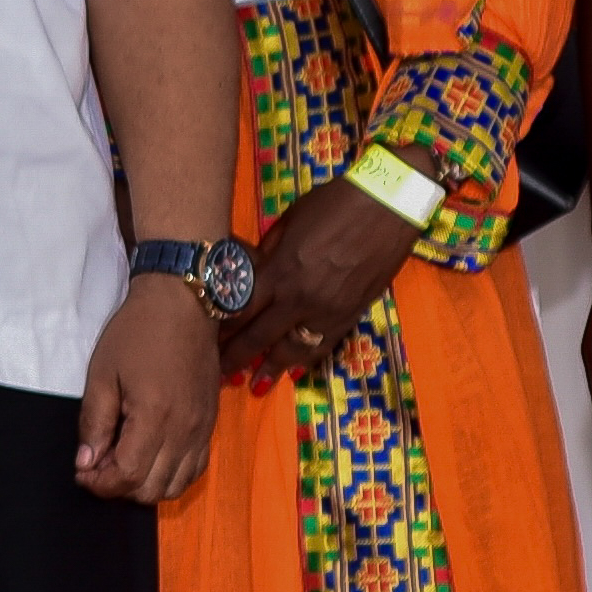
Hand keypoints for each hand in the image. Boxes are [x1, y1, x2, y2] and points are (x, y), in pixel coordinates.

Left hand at [70, 279, 220, 504]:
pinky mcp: (210, 425)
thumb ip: (93, 422)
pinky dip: (170, 475)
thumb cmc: (137, 333)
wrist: (185, 306)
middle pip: (152, 490)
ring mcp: (202, 430)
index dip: (100, 484)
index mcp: (155, 416)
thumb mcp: (102, 374)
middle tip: (98, 465)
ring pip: (176, 486)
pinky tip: (149, 458)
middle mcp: (185, 430)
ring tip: (122, 461)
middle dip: (119, 487)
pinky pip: (195, 469)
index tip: (81, 471)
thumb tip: (86, 464)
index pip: (128, 477)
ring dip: (144, 485)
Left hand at [221, 182, 414, 385]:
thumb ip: (264, 254)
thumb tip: (245, 272)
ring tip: (253, 386)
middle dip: (235, 358)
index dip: (218, 330)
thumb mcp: (287, 223)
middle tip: (217, 375)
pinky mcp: (351, 315)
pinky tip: (293, 372)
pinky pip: (323, 345)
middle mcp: (298, 298)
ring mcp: (327, 311)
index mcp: (277, 272)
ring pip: (291, 350)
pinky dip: (306, 361)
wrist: (390, 205)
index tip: (201, 341)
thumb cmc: (333, 205)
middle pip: (258, 337)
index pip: (237, 311)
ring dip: (270, 369)